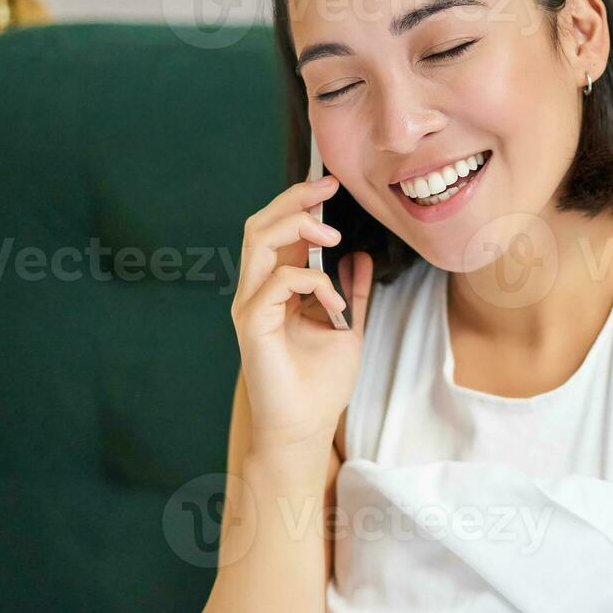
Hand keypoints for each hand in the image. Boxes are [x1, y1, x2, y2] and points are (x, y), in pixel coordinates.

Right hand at [233, 176, 375, 455]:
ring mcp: (250, 306)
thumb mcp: (347, 327)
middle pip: (260, 225)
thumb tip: (361, 257)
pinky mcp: (252, 324)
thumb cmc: (320, 384)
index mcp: (275, 288)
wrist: (306, 427)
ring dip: (298, 226)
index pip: (277, 230)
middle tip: (329, 187)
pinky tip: (335, 302)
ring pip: (258, 241)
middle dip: (293, 198)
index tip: (332, 185)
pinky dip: (312, 281)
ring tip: (332, 234)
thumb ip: (352, 292)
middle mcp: (257, 291)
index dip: (299, 202)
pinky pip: (278, 281)